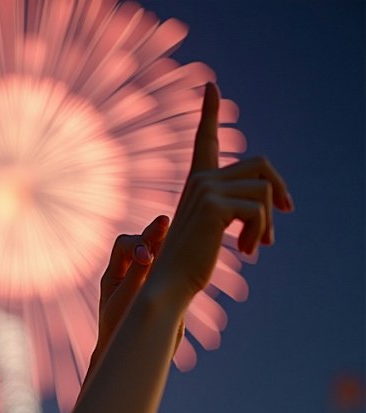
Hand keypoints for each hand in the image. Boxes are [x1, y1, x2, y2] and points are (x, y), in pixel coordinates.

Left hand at [96, 214, 172, 359]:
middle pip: (144, 241)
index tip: (148, 257)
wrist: (126, 355)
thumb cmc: (119, 329)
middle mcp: (130, 273)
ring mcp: (149, 279)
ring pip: (161, 251)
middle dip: (156, 234)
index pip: (124, 244)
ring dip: (170, 242)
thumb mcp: (126, 300)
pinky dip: (180, 256)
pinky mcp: (165, 288)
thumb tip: (149, 250)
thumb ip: (138, 275)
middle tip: (166, 224)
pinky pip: (172, 266)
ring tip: (183, 235)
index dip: (138, 242)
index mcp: (113, 274)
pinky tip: (192, 250)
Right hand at [147, 81, 293, 306]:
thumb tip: (276, 200)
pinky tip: (248, 251)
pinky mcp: (215, 206)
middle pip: (260, 166)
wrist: (169, 285)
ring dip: (267, 222)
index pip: (204, 141)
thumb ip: (234, 208)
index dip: (208, 112)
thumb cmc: (188, 265)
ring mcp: (206, 190)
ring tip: (257, 247)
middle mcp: (200, 180)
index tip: (211, 86)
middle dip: (278, 190)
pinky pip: (259, 209)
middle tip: (284, 215)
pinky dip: (260, 232)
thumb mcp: (212, 230)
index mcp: (197, 183)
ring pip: (264, 191)